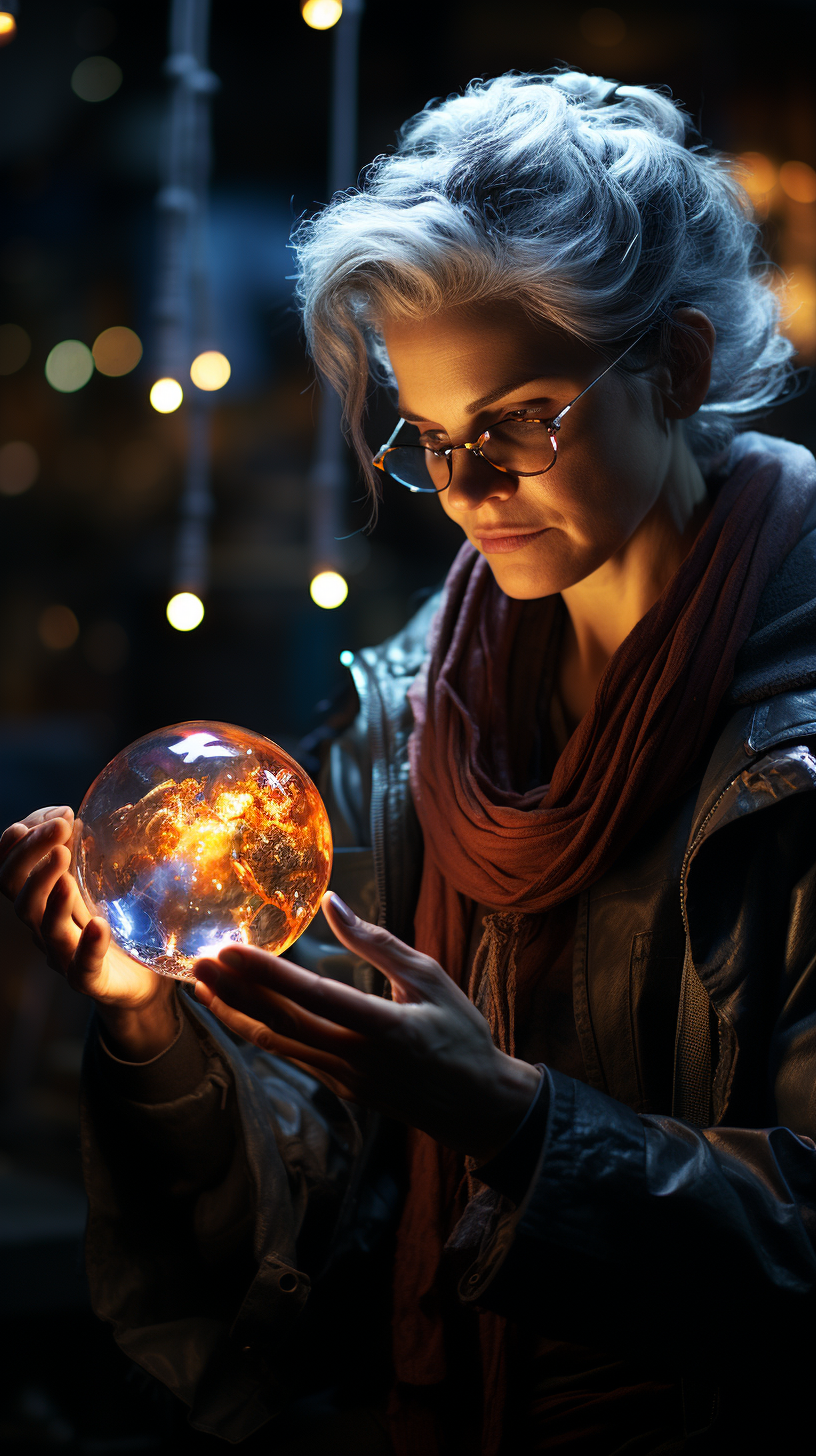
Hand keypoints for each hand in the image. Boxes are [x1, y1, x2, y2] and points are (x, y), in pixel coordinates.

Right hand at [0, 807, 176, 1056]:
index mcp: (44, 899)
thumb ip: (97, 854)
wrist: (146, 982)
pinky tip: (99, 924)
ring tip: (65, 858)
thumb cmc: (122, 926)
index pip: (11, 868)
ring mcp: (64, 955)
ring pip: (41, 924)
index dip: (18, 841)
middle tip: (61, 826)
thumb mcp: (105, 882)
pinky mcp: (90, 981)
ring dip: (49, 887)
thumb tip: (109, 808)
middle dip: (31, 853)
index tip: (50, 814)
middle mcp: (45, 926)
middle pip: (17, 891)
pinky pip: (82, 966)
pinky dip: (88, 944)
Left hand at [193, 892, 539, 1160]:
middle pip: (281, 1024)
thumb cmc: (460, 1033)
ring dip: (236, 1015)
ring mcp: (344, 1079)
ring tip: (203, 986)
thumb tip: (333, 903)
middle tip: (198, 962)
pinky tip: (238, 1012)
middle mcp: (356, 1058)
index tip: (230, 950)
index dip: (267, 973)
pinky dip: (259, 1031)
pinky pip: (291, 1056)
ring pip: (277, 1045)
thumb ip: (377, 942)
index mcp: (383, 1027)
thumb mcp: (429, 978)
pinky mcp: (340, 1089)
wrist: (477, 1107)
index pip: (313, 996)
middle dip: (235, 992)